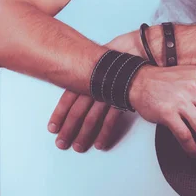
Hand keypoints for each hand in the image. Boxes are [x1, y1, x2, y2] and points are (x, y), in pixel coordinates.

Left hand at [47, 31, 145, 151]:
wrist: (143, 48)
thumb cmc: (122, 53)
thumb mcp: (100, 60)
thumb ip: (89, 73)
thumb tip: (77, 83)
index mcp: (87, 74)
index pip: (68, 97)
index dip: (60, 114)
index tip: (52, 128)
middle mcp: (95, 84)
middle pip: (78, 111)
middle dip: (68, 129)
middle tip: (62, 143)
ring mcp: (108, 92)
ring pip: (92, 117)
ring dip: (84, 134)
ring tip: (79, 147)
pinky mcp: (122, 98)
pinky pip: (111, 119)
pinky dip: (105, 133)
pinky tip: (100, 144)